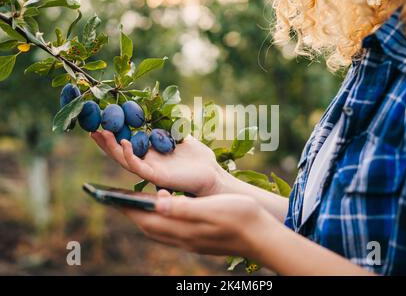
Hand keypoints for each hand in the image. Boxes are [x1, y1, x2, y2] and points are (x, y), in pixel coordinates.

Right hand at [91, 131, 224, 195]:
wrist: (211, 174)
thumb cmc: (198, 158)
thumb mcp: (180, 136)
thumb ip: (168, 126)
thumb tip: (159, 109)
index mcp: (151, 153)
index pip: (126, 142)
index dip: (113, 133)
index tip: (101, 119)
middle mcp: (147, 162)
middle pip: (119, 152)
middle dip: (104, 140)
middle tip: (91, 127)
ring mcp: (150, 170)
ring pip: (123, 160)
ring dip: (110, 147)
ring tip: (100, 133)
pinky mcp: (156, 177)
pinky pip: (138, 167)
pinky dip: (129, 155)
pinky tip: (123, 143)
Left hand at [119, 190, 276, 257]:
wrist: (263, 236)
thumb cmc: (241, 218)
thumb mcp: (212, 209)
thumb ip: (184, 209)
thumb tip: (156, 206)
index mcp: (184, 229)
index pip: (146, 220)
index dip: (126, 209)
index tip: (109, 197)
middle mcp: (183, 238)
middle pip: (148, 227)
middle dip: (130, 213)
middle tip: (116, 198)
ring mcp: (191, 241)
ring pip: (158, 230)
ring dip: (144, 217)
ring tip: (135, 202)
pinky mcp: (199, 240)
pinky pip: (170, 230)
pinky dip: (160, 219)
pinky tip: (165, 209)